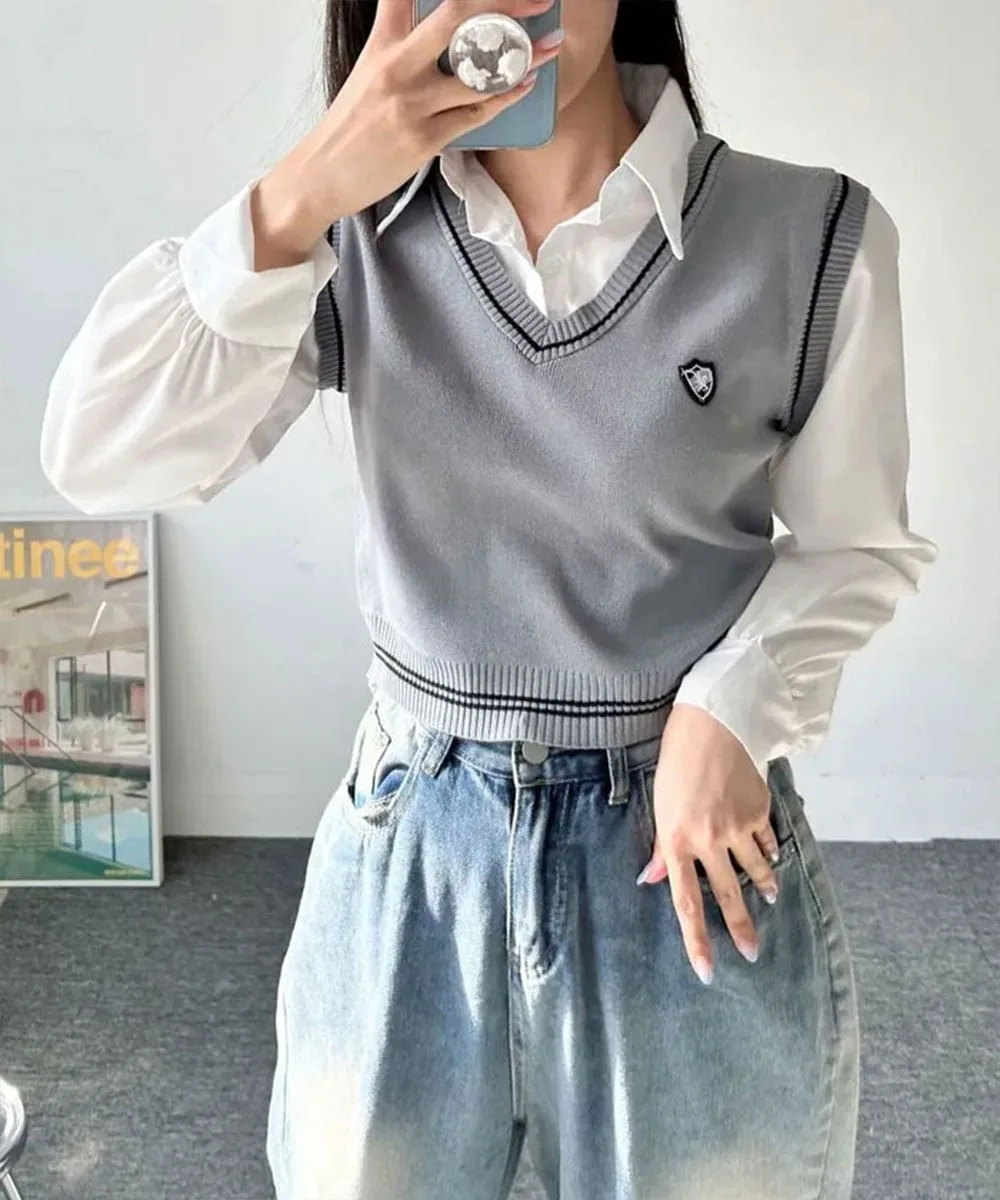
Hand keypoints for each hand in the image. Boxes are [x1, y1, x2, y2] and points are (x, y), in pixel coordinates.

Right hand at [251, 0, 564, 267]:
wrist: (322, 175)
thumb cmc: (352, 125)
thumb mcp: (370, 70)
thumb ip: (403, 42)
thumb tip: (448, 29)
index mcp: (381, 41)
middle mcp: (396, 65)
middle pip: (457, 17)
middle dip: (505, 4)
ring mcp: (412, 103)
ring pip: (477, 73)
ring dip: (522, 59)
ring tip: (549, 46)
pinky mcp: (424, 139)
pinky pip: (476, 114)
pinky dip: (506, 98)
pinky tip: (526, 84)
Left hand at [637, 703, 781, 985]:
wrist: (712, 723)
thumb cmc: (677, 761)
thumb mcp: (661, 805)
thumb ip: (661, 847)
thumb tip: (651, 880)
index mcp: (676, 841)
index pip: (685, 903)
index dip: (697, 941)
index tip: (707, 970)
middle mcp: (707, 841)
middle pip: (726, 896)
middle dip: (741, 930)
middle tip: (752, 954)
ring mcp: (736, 827)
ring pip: (754, 872)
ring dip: (762, 889)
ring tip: (768, 900)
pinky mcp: (759, 811)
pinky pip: (767, 842)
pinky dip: (770, 853)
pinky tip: (773, 860)